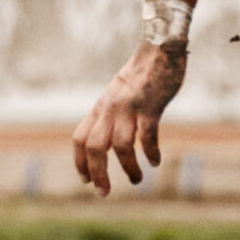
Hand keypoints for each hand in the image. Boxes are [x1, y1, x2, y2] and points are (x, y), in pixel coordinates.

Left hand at [70, 45, 188, 196]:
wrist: (159, 47)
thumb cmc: (141, 74)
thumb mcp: (118, 94)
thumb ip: (111, 114)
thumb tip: (110, 141)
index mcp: (100, 107)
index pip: (80, 138)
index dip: (80, 162)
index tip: (85, 180)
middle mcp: (110, 108)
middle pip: (95, 147)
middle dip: (97, 173)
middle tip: (104, 192)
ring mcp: (129, 106)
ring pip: (121, 145)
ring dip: (128, 168)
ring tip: (137, 180)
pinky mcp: (150, 105)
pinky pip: (147, 135)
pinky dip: (150, 152)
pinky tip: (155, 161)